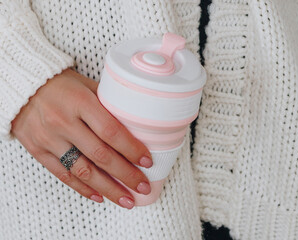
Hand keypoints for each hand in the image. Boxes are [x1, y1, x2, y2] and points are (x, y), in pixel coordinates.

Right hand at [11, 68, 152, 208]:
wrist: (23, 86)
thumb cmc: (60, 84)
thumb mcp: (87, 84)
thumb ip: (109, 103)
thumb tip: (135, 123)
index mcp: (80, 102)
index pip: (112, 132)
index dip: (132, 149)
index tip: (147, 162)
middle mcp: (63, 122)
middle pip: (101, 155)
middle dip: (126, 175)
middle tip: (143, 187)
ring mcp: (49, 138)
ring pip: (83, 170)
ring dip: (108, 189)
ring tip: (126, 200)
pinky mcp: (37, 150)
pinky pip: (63, 175)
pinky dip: (82, 188)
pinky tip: (100, 196)